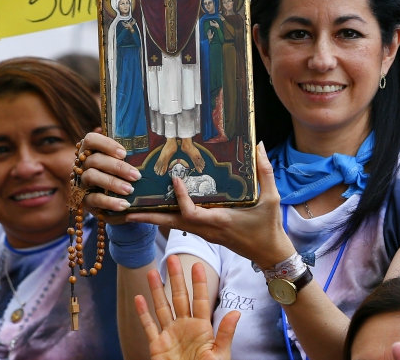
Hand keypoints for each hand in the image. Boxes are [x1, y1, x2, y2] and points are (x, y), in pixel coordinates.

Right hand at [80, 131, 141, 217]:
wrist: (111, 204)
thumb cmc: (118, 177)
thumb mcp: (121, 166)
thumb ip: (127, 156)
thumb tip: (148, 147)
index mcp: (90, 151)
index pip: (91, 140)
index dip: (106, 144)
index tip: (124, 153)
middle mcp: (82, 165)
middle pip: (95, 159)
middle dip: (117, 167)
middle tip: (136, 175)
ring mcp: (81, 182)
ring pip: (91, 176)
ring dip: (112, 182)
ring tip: (130, 190)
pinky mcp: (84, 200)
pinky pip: (94, 199)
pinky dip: (110, 202)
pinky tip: (124, 204)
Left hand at [126, 143, 295, 268]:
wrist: (270, 254)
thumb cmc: (270, 228)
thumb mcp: (272, 198)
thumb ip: (265, 171)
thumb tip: (257, 145)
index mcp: (220, 222)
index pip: (192, 213)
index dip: (181, 198)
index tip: (174, 179)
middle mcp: (208, 230)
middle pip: (172, 224)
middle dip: (148, 217)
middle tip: (127, 210)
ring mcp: (206, 234)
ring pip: (174, 225)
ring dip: (154, 218)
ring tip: (133, 208)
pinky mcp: (206, 234)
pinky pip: (182, 225)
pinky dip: (168, 217)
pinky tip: (158, 208)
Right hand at [135, 255, 238, 359]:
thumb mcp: (219, 356)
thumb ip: (225, 334)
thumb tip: (235, 312)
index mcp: (202, 329)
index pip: (201, 300)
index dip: (199, 283)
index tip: (197, 264)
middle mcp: (185, 328)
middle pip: (180, 298)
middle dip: (176, 278)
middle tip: (172, 258)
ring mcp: (170, 335)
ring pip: (162, 307)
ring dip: (157, 290)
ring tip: (152, 272)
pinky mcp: (157, 346)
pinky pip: (149, 326)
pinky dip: (143, 313)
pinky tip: (139, 298)